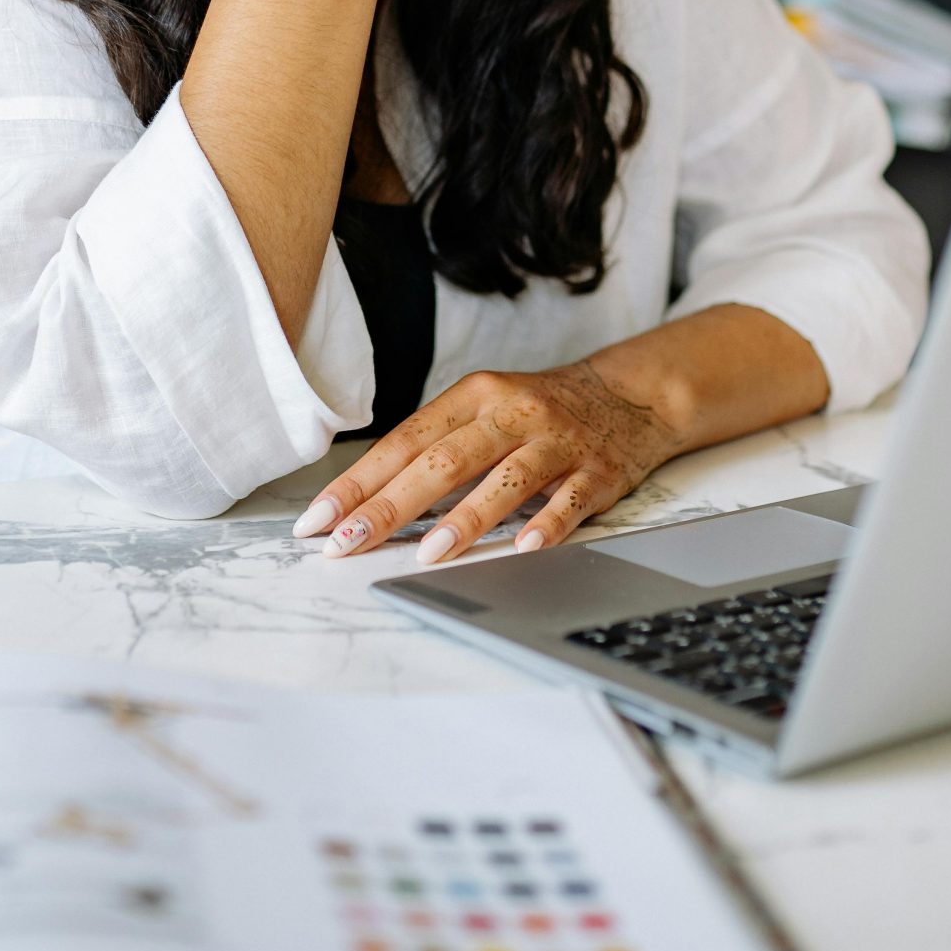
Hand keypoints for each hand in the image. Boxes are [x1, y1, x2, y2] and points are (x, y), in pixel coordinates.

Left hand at [293, 361, 675, 562]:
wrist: (630, 396)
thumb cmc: (538, 412)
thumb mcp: (485, 411)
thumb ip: (436, 448)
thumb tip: (366, 501)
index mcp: (474, 397)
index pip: (404, 442)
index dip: (358, 483)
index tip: (320, 520)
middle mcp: (512, 414)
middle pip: (444, 461)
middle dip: (390, 505)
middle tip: (349, 543)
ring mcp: (556, 442)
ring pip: (505, 479)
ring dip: (463, 519)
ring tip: (426, 554)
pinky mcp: (597, 471)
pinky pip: (569, 500)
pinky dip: (546, 523)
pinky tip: (523, 547)